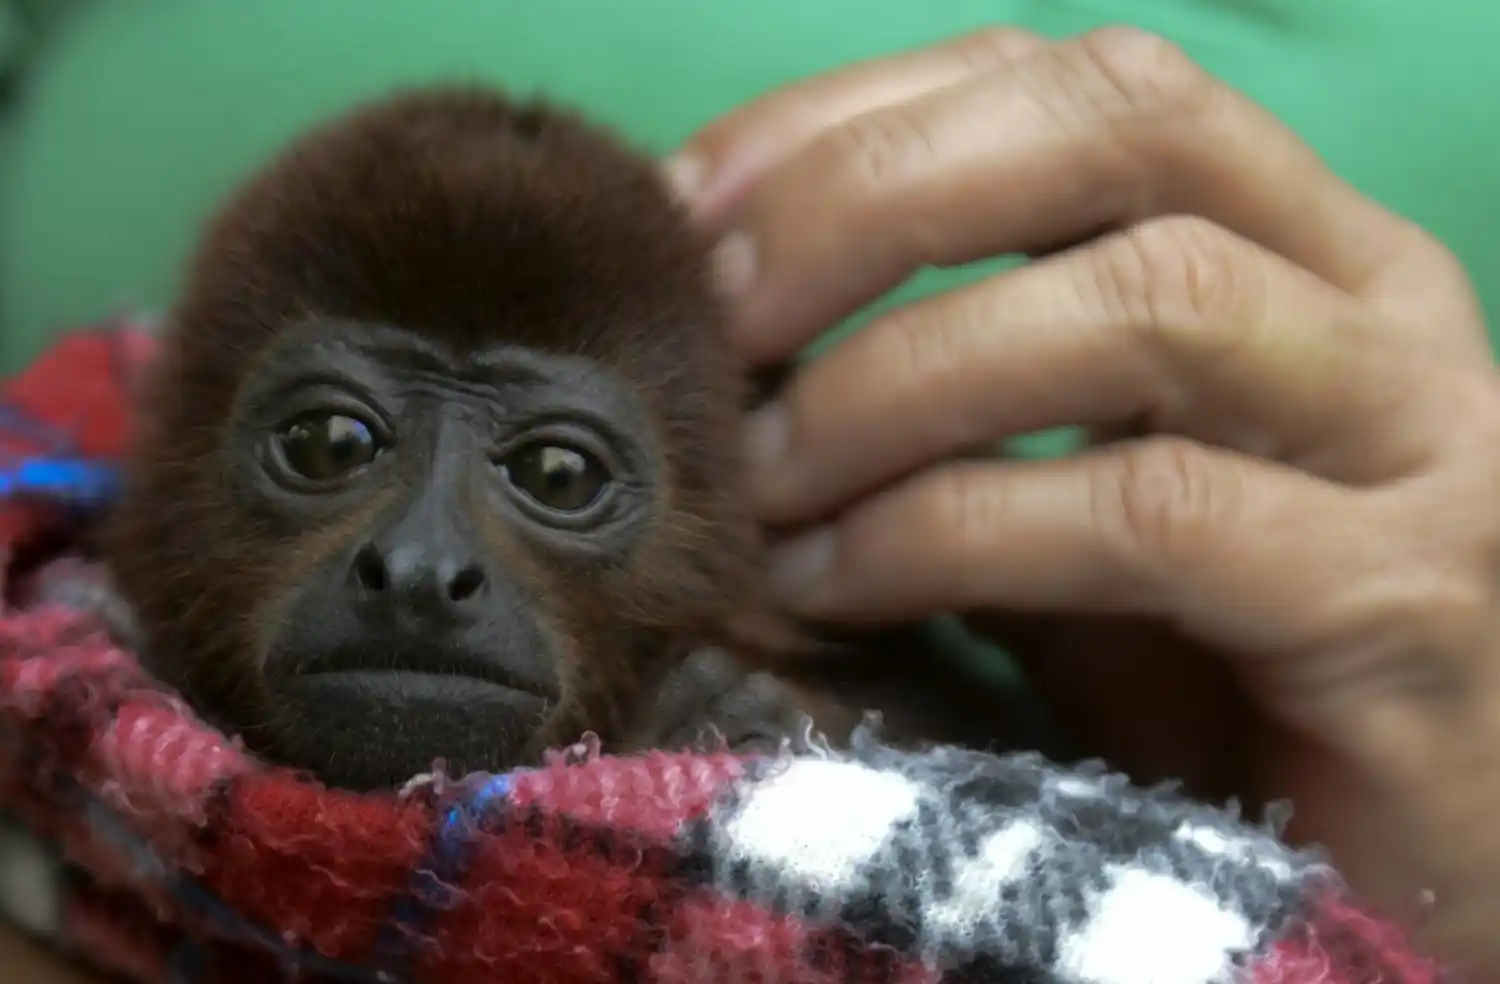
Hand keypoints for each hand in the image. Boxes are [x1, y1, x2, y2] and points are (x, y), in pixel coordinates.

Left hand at [667, 26, 1499, 972]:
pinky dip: (956, 530)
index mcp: (1295, 244)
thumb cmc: (1215, 681)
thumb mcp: (1067, 509)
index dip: (865, 118)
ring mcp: (1413, 442)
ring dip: (896, 380)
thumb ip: (958, 413)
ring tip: (758, 478)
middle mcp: (1373, 300)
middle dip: (874, 199)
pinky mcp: (1403, 601)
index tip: (695, 204)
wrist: (1385, 862)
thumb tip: (740, 355)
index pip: (1075, 84)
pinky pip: (1152, 511)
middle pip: (1121, 127)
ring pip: (1144, 301)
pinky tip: (835, 584)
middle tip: (718, 317)